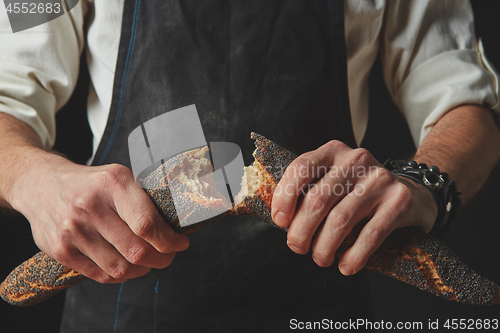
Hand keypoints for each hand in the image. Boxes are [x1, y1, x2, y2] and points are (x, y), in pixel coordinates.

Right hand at [7, 153, 188, 282]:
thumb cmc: (91, 183)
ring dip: (142, 270)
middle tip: (168, 256)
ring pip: (121, 268)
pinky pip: (101, 275)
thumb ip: (144, 198)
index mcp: (113, 183)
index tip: (180, 243)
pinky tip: (128, 266)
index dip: (169, 241)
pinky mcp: (61, 250)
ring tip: (148, 262)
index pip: (147, 224)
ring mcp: (73, 230)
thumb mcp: (119, 176)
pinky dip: (121, 275)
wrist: (41, 185)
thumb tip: (175, 226)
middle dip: (161, 259)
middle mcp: (90, 206)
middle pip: (137, 251)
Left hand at [271, 140, 436, 274]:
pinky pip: (370, 234)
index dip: (284, 197)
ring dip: (324, 247)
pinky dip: (354, 256)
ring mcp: (380, 179)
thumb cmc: (361, 192)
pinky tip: (346, 266)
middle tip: (298, 247)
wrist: (413, 193)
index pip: (300, 168)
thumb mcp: (335, 180)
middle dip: (301, 231)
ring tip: (321, 259)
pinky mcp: (399, 201)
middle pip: (317, 200)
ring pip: (340, 220)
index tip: (281, 221)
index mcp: (334, 151)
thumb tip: (282, 220)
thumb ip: (310, 191)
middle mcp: (356, 160)